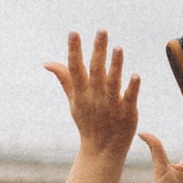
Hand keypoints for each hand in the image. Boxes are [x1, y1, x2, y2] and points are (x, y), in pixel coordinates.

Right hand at [46, 31, 142, 182]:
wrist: (101, 150)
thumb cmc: (88, 122)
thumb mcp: (74, 101)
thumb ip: (65, 79)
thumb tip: (47, 62)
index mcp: (81, 93)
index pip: (75, 69)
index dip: (74, 51)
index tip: (73, 33)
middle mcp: (95, 97)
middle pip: (96, 71)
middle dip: (98, 51)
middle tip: (102, 31)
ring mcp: (111, 105)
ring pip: (113, 83)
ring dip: (115, 66)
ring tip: (118, 48)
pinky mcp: (127, 113)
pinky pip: (129, 98)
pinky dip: (132, 88)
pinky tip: (136, 75)